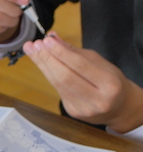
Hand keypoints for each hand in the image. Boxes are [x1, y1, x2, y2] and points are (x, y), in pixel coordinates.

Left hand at [23, 32, 142, 132]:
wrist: (119, 107)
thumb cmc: (110, 81)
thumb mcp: (100, 63)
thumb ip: (75, 52)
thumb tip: (53, 38)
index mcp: (109, 84)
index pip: (80, 65)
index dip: (61, 52)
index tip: (47, 40)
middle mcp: (97, 99)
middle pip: (65, 77)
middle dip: (47, 59)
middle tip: (36, 45)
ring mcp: (84, 109)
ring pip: (58, 84)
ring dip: (43, 66)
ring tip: (33, 51)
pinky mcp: (73, 113)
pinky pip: (58, 91)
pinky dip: (49, 75)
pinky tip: (42, 64)